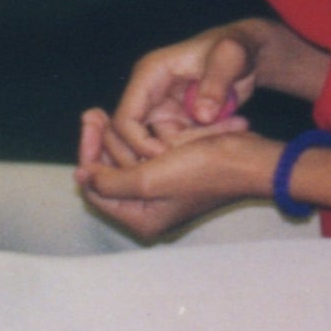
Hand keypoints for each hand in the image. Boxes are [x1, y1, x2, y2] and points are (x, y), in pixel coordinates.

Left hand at [76, 122, 273, 241]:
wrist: (248, 159)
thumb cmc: (204, 171)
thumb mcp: (149, 180)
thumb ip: (110, 182)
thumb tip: (81, 175)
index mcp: (141, 218)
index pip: (95, 189)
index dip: (87, 156)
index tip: (90, 123)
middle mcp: (147, 209)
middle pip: (107, 174)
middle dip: (101, 143)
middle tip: (95, 112)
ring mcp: (160, 190)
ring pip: (123, 161)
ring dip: (118, 137)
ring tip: (113, 113)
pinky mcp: (171, 172)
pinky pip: (141, 153)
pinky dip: (135, 136)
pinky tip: (131, 115)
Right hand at [109, 27, 263, 159]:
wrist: (248, 50)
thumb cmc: (236, 46)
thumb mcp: (231, 56)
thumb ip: (216, 83)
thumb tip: (202, 115)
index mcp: (149, 75)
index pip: (125, 120)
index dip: (141, 145)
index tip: (176, 158)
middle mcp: (150, 94)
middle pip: (133, 140)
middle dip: (163, 154)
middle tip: (203, 153)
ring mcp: (163, 110)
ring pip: (162, 146)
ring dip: (194, 147)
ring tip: (233, 126)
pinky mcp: (178, 122)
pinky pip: (182, 145)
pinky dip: (205, 144)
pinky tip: (234, 125)